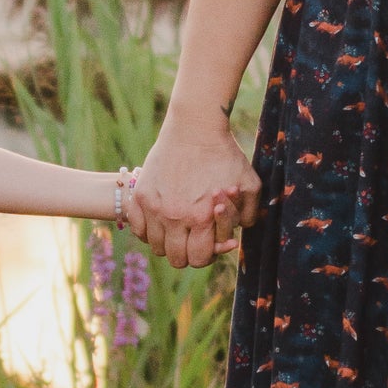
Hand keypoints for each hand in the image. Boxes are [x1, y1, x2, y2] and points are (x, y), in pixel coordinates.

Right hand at [129, 107, 260, 268]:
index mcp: (201, 218)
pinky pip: (137, 229)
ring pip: (155, 246)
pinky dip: (147, 230)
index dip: (205, 255)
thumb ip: (247, 217)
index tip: (208, 243)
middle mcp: (174, 216)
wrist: (195, 128)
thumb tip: (234, 239)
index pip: (198, 259)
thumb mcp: (249, 185)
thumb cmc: (225, 155)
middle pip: (175, 258)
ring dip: (167, 242)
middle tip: (192, 239)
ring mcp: (153, 207)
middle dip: (187, 253)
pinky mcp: (140, 195)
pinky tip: (160, 220)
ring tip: (177, 229)